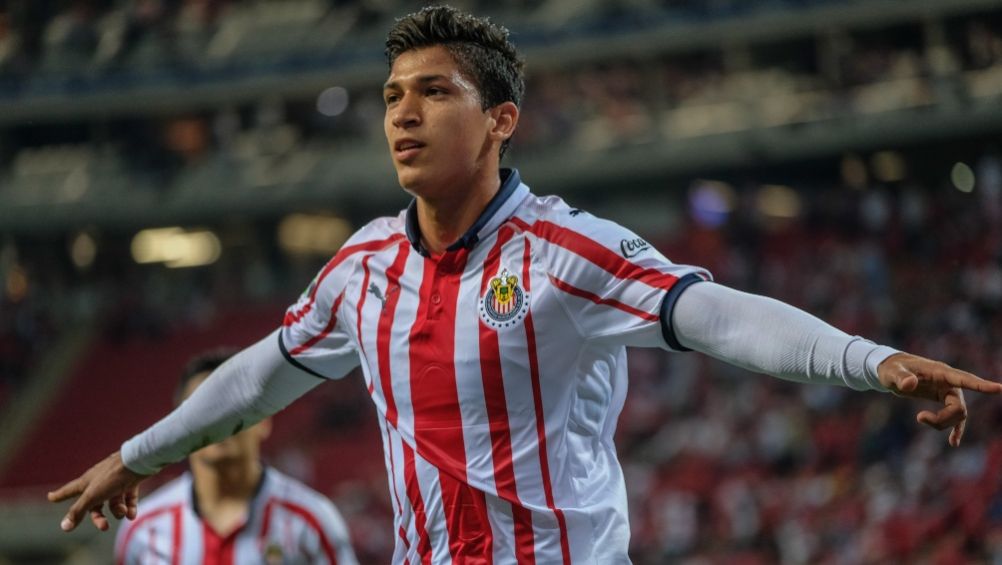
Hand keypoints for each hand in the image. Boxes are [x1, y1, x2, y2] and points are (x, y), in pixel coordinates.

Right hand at [47, 451, 148, 531]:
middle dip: (98, 518)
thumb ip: (78, 511)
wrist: (138, 462)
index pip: (70, 490)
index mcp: (86, 482)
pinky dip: (130, 507)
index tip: (51, 497)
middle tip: (104, 527)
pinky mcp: (131, 481)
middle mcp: (99, 481)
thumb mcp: (92, 496)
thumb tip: (64, 527)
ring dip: (118, 511)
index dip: (60, 495)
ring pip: (113, 502)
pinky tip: (131, 514)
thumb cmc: (112, 477)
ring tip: (123, 512)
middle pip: (94, 504)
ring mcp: (116, 481)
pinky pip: (128, 498)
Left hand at [878, 352, 1001, 446]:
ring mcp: (948, 391)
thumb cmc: (891, 368)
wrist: (891, 370)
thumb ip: (900, 377)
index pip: (964, 379)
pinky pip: (956, 417)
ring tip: (919, 418)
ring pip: (957, 414)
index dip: (981, 385)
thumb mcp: (891, 372)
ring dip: (942, 423)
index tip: (999, 388)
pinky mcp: (943, 400)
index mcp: (940, 372)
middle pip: (959, 406)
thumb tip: (909, 385)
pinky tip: (953, 443)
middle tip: (919, 418)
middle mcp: (949, 382)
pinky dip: (955, 429)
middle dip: (943, 418)